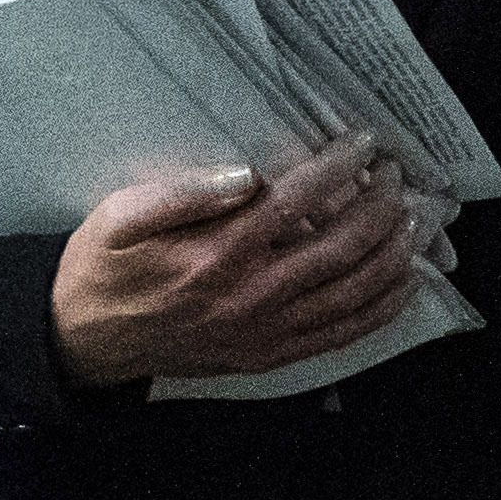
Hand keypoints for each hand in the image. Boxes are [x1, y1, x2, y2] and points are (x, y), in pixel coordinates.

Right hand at [49, 139, 425, 388]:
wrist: (85, 340)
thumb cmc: (102, 269)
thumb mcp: (116, 218)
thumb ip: (180, 194)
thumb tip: (246, 176)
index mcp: (216, 254)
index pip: (294, 202)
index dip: (337, 169)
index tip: (364, 144)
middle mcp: (252, 295)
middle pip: (340, 248)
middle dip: (381, 207)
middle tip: (399, 178)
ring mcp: (268, 331)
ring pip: (353, 291)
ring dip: (395, 254)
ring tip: (415, 221)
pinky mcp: (273, 355)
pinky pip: (344, 333)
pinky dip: (382, 308)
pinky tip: (404, 283)